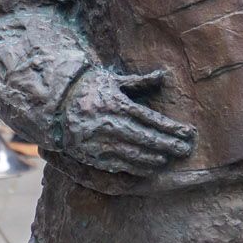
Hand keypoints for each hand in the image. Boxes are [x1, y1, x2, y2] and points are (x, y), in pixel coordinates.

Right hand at [58, 68, 195, 176]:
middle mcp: (111, 125)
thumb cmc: (90, 90)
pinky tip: (149, 167)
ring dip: (154, 158)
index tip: (187, 132)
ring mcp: (101, 142)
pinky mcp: (93, 155)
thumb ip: (139, 82)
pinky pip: (119, 165)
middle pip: (147, 138)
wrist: (55, 106)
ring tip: (168, 159)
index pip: (151, 119)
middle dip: (169, 145)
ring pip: (135, 154)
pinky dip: (137, 167)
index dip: (171, 128)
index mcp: (118, 105)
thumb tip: (163, 75)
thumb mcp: (113, 81)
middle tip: (186, 150)